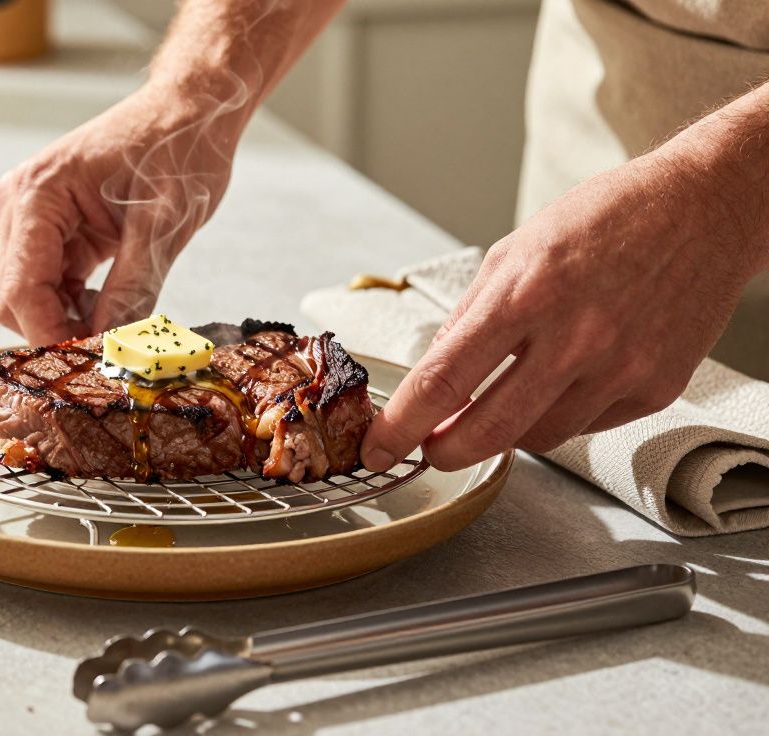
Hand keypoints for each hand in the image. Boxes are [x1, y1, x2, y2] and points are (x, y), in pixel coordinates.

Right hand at [0, 84, 240, 344]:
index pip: (21, 289)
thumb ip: (133, 289)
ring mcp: (33, 215)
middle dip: (55, 330)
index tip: (89, 361)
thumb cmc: (179, 145)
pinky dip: (74, 304)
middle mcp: (22, 203)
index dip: (50, 334)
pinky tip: (109, 306)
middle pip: (14, 297)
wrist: (192, 109)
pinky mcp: (54, 226)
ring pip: (29, 295)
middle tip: (106, 351)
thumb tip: (112, 345)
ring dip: (65, 319)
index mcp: (38, 194)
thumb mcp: (163, 224)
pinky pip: (50, 281)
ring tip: (115, 326)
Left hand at [361, 148, 767, 471]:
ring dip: (505, 434)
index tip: (380, 447)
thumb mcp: (515, 251)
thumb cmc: (606, 219)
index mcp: (526, 294)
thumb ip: (470, 316)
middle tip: (428, 451)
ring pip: (538, 439)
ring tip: (498, 405)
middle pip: (487, 430)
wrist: (705, 209)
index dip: (402, 425)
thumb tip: (433, 372)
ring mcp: (620, 368)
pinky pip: (587, 426)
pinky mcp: (655, 388)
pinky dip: (559, 416)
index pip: (444, 380)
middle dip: (443, 452)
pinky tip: (560, 385)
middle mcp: (574, 337)